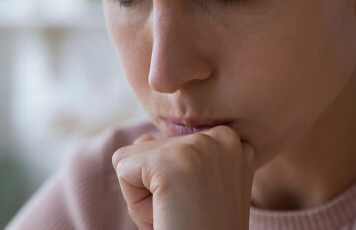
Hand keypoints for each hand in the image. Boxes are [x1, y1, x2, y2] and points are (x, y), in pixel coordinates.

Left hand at [111, 125, 254, 229]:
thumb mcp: (191, 195)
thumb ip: (171, 160)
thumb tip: (142, 138)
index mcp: (234, 143)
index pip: (174, 146)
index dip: (176, 184)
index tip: (200, 207)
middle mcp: (223, 137)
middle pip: (153, 149)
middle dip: (158, 187)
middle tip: (187, 216)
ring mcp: (200, 147)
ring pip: (135, 157)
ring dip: (146, 195)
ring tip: (179, 217)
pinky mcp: (173, 161)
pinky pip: (122, 166)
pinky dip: (134, 201)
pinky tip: (166, 216)